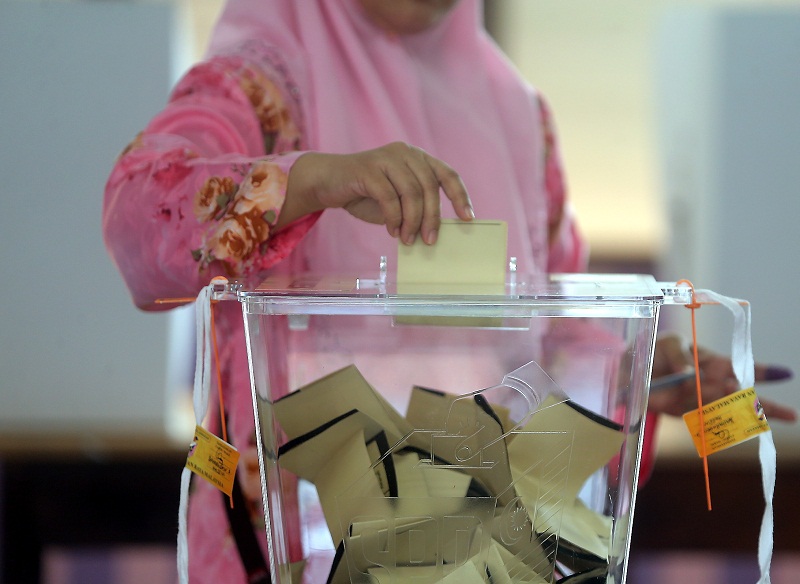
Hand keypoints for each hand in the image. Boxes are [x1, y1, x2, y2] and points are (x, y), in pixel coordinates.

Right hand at [280, 142, 473, 243]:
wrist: (328, 182)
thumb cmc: (365, 194)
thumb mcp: (397, 202)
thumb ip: (414, 210)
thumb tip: (434, 232)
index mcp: (417, 159)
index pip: (447, 175)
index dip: (460, 196)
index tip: (468, 218)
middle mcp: (406, 153)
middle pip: (430, 186)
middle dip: (432, 217)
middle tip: (430, 241)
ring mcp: (387, 157)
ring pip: (411, 192)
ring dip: (412, 221)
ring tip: (408, 240)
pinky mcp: (368, 168)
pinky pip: (389, 196)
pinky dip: (393, 218)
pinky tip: (392, 231)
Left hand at [647, 335, 795, 420]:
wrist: (631, 371)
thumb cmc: (656, 351)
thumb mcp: (666, 343)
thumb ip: (677, 354)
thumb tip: (688, 372)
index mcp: (712, 362)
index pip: (739, 367)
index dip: (762, 371)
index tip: (786, 373)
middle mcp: (711, 384)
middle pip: (741, 397)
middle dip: (763, 406)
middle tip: (789, 414)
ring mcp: (699, 401)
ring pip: (723, 410)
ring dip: (730, 412)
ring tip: (743, 415)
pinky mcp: (685, 414)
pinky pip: (702, 422)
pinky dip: (709, 424)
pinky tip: (722, 427)